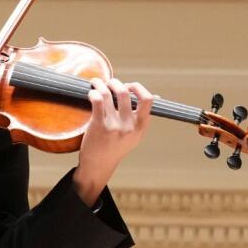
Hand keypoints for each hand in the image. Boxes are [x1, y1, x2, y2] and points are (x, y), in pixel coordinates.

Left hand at [72, 78, 152, 205]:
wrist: (99, 165)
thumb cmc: (116, 147)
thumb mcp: (135, 134)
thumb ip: (143, 116)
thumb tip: (156, 97)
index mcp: (140, 126)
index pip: (148, 99)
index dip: (137, 87)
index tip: (128, 86)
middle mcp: (129, 126)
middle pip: (124, 92)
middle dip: (115, 82)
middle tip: (108, 83)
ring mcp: (114, 126)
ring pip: (108, 94)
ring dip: (100, 84)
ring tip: (96, 83)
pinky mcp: (98, 126)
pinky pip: (97, 100)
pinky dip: (93, 92)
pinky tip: (91, 92)